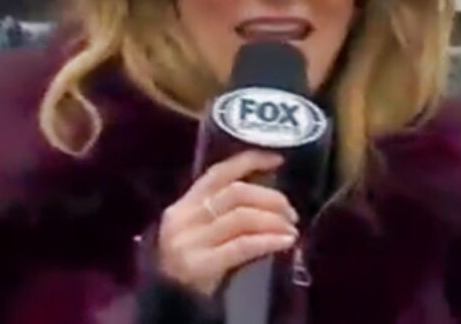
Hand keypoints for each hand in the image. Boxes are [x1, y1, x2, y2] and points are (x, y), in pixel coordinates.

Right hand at [157, 150, 298, 296]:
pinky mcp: (198, 265)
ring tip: (291, 229)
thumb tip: (272, 193)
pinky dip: (269, 240)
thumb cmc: (194, 261)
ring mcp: (188, 241)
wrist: (169, 301)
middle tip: (291, 212)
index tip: (279, 160)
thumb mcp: (202, 229)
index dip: (250, 161)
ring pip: (242, 217)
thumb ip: (225, 209)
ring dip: (275, 220)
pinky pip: (243, 245)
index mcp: (186, 203)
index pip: (220, 172)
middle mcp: (184, 217)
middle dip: (271, 199)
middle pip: (237, 193)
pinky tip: (286, 242)